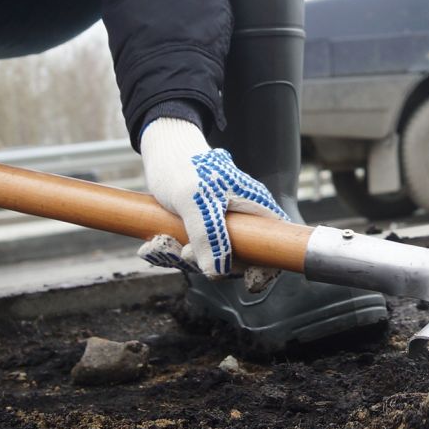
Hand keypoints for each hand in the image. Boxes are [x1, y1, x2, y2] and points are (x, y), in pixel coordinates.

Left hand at [136, 117, 286, 277]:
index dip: (269, 265)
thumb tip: (218, 273)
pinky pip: (189, 251)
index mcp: (254, 205)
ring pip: (209, 258)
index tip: (249, 279)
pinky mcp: (198, 228)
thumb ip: (209, 237)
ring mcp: (219, 224)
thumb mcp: (196, 201)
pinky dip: (170, 251)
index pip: (276, 241)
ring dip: (181, 257)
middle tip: (183, 252)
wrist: (161, 149)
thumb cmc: (183, 166)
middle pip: (239, 258)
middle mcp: (241, 217)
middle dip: (209, 264)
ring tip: (159, 243)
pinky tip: (152, 244)